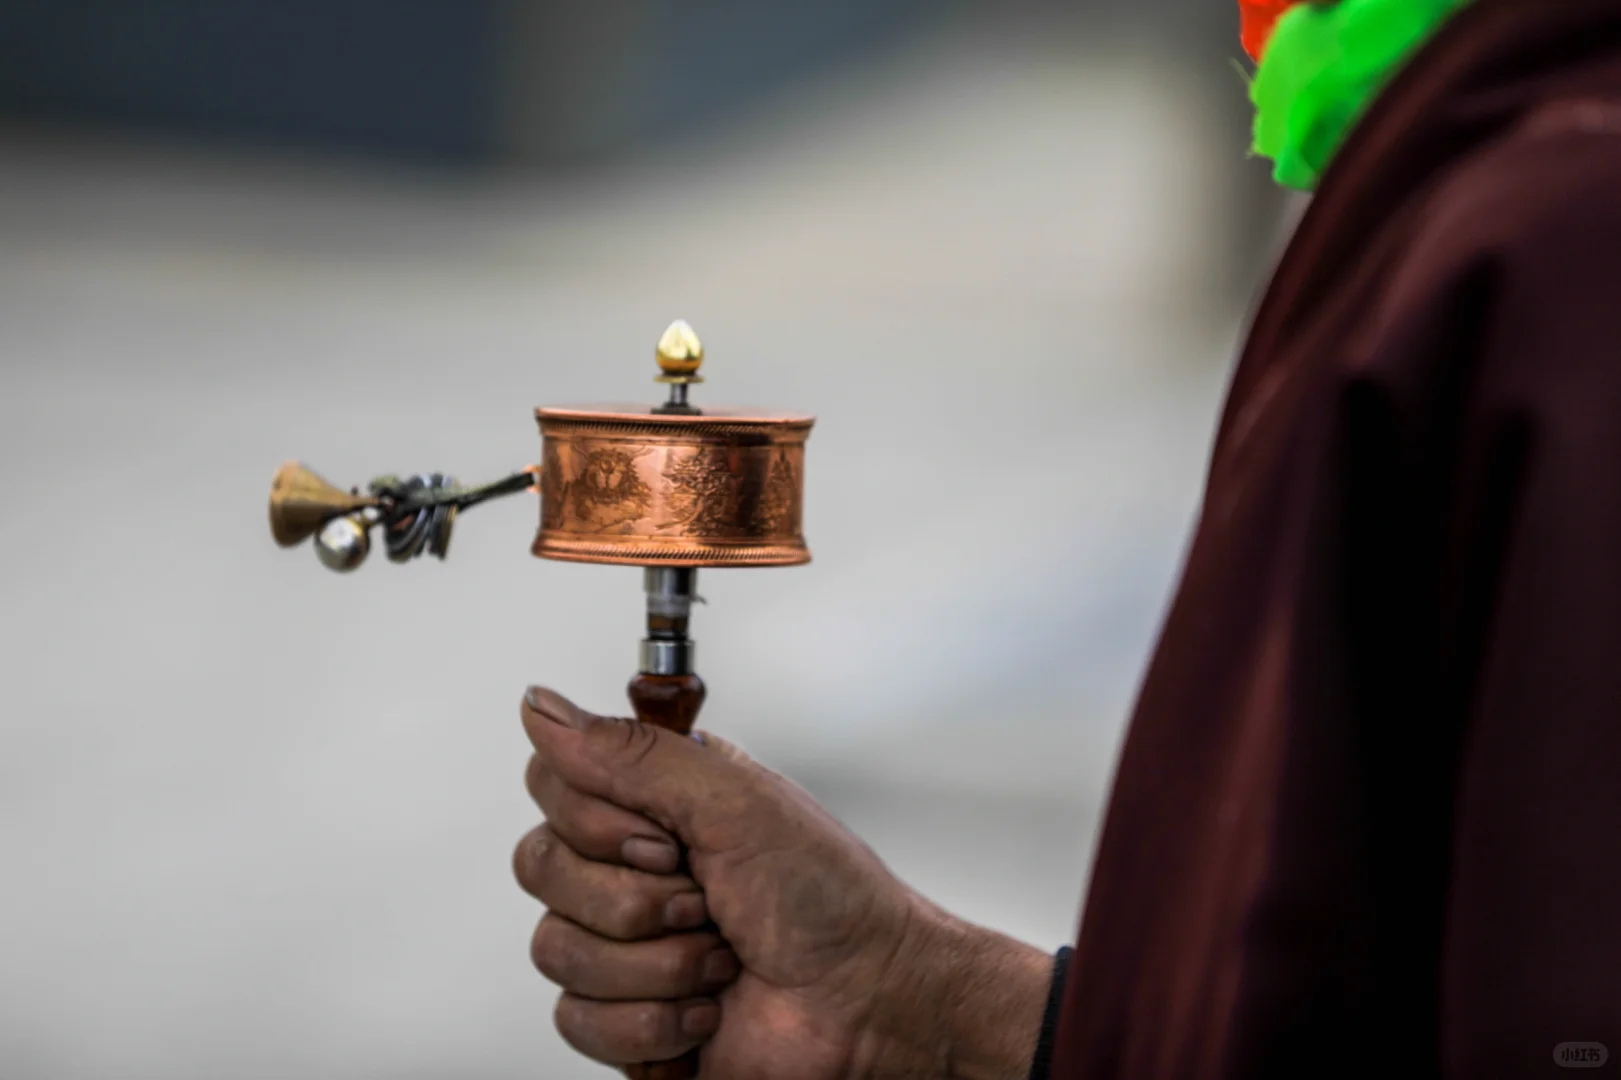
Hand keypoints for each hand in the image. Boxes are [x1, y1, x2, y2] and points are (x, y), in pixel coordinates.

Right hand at [513, 687, 1052, 1079]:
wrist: (869, 1006)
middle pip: (541, 866)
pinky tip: (704, 1009)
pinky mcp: (625, 1015)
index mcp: (654, 800)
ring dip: (655, 964)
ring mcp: (625, 944)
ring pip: (556, 948)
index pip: (553, 783)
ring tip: (718, 959)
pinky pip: (577, 1019)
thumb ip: (632, 752)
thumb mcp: (735, 802)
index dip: (597, 821)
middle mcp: (631, 864)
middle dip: (633, 898)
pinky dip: (652, 1022)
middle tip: (703, 900)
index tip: (668, 838)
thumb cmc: (830, 899)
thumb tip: (541, 706)